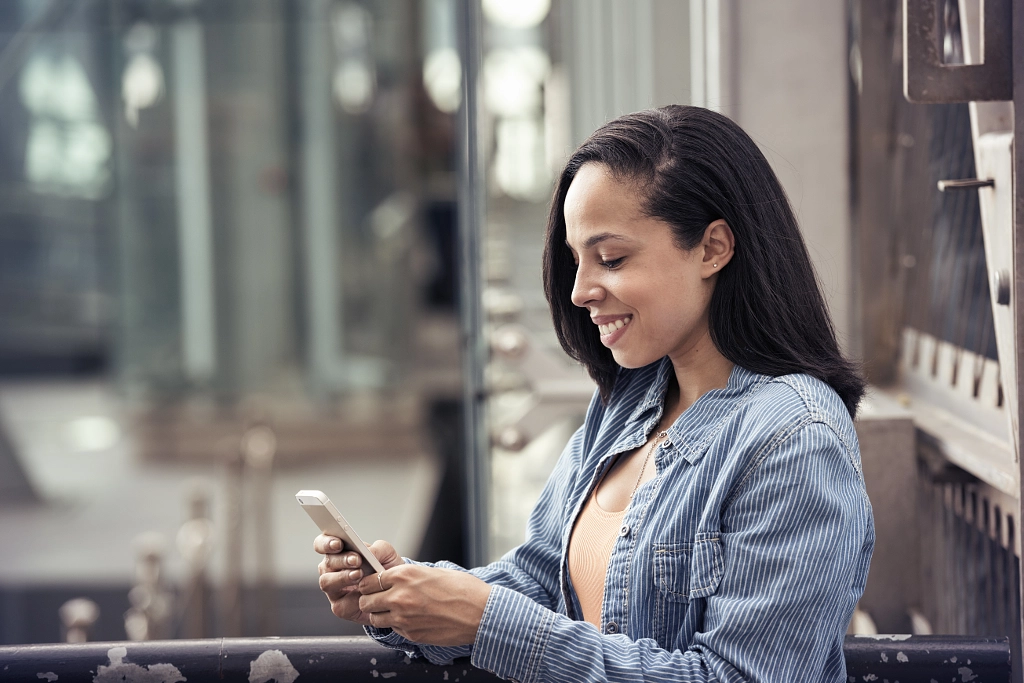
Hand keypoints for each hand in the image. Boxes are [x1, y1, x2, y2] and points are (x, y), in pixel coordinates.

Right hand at [315, 536, 404, 624]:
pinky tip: (365, 594)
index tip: (338, 543)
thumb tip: (367, 552)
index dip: (326, 543)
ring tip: (359, 574)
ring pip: (327, 582)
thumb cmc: (385, 568)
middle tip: (356, 560)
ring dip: (343, 577)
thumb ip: (377, 549)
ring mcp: (333, 589)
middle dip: (341, 560)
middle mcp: (331, 570)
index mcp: (337, 552)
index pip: (321, 544)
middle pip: (326, 563)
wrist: (394, 591)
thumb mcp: (386, 554)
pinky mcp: (340, 607)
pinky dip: (355, 598)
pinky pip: (342, 603)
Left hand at [356, 564, 491, 645]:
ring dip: (380, 615)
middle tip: (378, 600)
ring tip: (393, 611)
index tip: (373, 585)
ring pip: (374, 619)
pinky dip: (397, 625)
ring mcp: (404, 618)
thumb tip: (394, 579)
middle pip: (366, 601)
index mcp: (405, 576)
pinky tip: (411, 619)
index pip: (369, 581)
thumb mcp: (433, 573)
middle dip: (370, 600)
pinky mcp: (411, 634)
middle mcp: (400, 596)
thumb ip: (410, 576)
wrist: (481, 613)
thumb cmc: (463, 589)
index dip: (369, 584)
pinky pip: (393, 630)